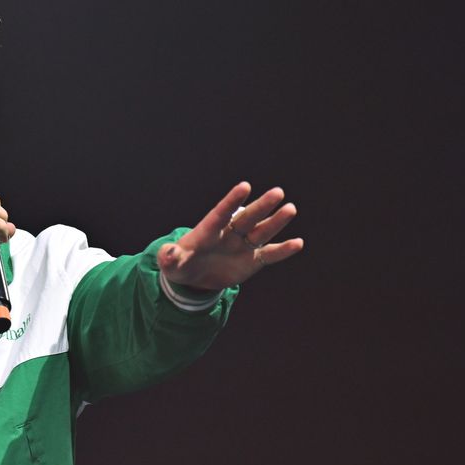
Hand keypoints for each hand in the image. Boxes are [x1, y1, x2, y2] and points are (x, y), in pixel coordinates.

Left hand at [158, 182, 303, 290]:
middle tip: (278, 192)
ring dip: (275, 222)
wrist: (194, 277)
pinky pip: (269, 254)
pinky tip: (298, 243)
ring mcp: (242, 245)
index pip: (221, 213)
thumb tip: (167, 253)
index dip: (232, 200)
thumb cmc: (180, 264)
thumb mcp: (171, 263)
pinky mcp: (252, 260)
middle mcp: (229, 233)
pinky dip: (282, 250)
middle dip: (261, 206)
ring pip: (261, 231)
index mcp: (208, 230)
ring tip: (290, 209)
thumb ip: (169, 257)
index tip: (245, 186)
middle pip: (246, 218)